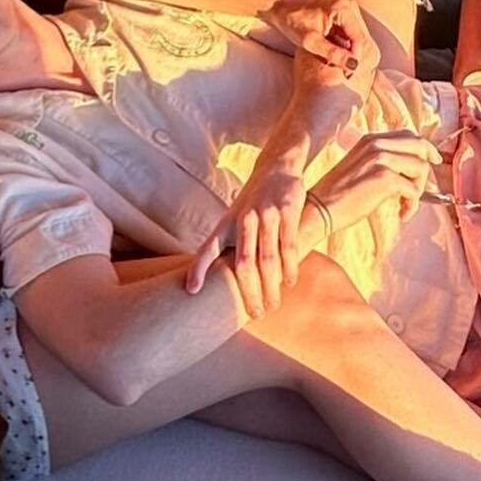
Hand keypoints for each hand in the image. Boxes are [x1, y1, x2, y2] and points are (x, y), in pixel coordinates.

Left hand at [185, 169, 305, 316]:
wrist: (277, 167)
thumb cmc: (252, 202)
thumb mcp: (234, 217)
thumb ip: (228, 244)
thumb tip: (218, 281)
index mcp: (225, 223)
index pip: (207, 248)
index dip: (198, 269)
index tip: (191, 291)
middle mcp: (243, 219)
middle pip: (243, 264)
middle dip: (249, 293)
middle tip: (255, 313)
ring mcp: (265, 214)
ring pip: (267, 259)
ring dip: (271, 286)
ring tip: (273, 304)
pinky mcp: (287, 210)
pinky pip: (288, 246)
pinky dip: (289, 268)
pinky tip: (289, 282)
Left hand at [263, 0, 378, 98]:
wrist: (281, 9)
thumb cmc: (292, 22)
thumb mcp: (310, 41)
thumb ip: (332, 53)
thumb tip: (353, 66)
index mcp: (343, 8)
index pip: (360, 40)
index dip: (356, 60)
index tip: (348, 76)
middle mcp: (350, 6)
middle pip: (365, 40)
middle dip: (357, 59)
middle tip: (346, 75)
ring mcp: (350, 10)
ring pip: (362, 40)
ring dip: (355, 56)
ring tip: (342, 69)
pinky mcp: (347, 15)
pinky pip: (355, 37)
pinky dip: (350, 50)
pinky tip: (341, 60)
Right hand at [309, 131, 439, 248]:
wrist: (320, 207)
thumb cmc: (338, 194)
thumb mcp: (360, 166)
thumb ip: (382, 161)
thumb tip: (409, 169)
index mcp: (370, 139)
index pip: (408, 135)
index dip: (424, 148)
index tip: (432, 160)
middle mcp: (376, 144)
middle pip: (420, 145)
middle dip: (427, 167)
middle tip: (427, 186)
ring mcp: (381, 159)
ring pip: (421, 167)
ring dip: (419, 189)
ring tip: (406, 204)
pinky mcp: (385, 178)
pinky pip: (414, 190)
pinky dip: (412, 205)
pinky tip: (402, 214)